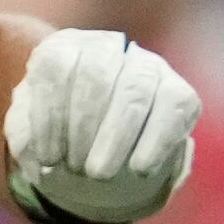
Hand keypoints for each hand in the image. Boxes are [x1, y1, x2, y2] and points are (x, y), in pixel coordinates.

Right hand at [3, 27, 200, 223]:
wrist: (73, 141)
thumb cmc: (119, 161)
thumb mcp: (146, 172)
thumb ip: (165, 172)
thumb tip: (174, 167)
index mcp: (170, 92)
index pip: (176, 103)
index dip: (160, 136)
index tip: (140, 170)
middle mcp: (139, 62)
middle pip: (135, 88)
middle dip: (115, 134)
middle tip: (97, 174)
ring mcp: (98, 49)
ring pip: (94, 75)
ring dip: (79, 126)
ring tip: (69, 165)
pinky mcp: (57, 50)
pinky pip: (54, 75)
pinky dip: (48, 120)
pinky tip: (47, 153)